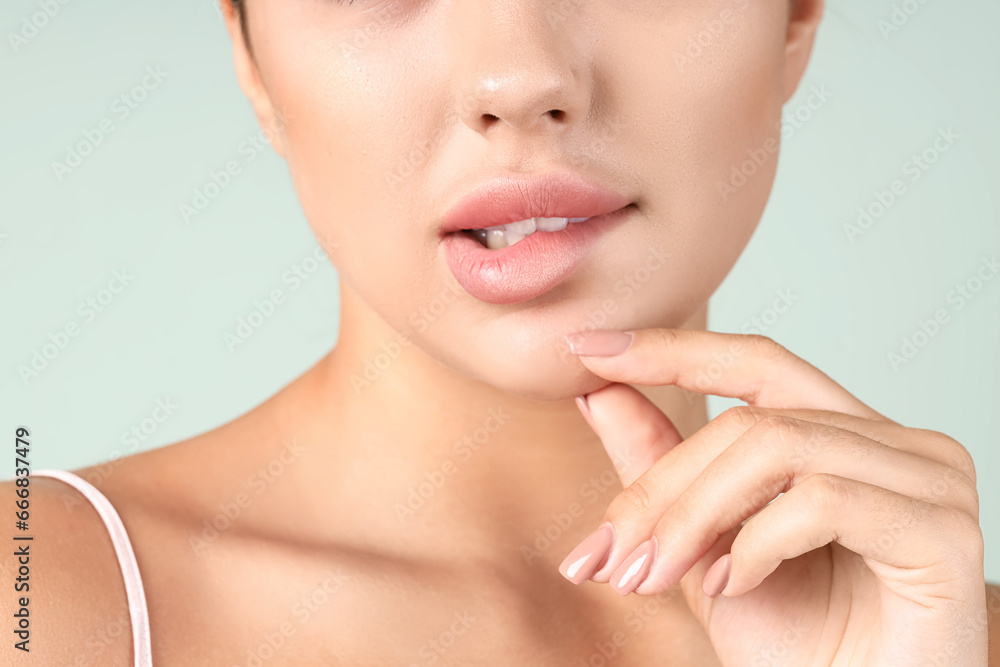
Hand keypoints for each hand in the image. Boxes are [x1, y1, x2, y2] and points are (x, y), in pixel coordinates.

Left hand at [558, 328, 991, 665]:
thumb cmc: (796, 644)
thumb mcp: (704, 547)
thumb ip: (661, 467)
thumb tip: (597, 392)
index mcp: (844, 434)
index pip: (754, 363)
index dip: (670, 348)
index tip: (584, 348)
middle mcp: (895, 443)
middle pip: (750, 419)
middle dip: (661, 487)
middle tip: (605, 554)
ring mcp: (929, 480)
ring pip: (776, 449)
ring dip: (692, 517)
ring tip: (654, 577)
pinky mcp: (942, 531)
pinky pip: (823, 500)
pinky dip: (755, 543)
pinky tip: (732, 586)